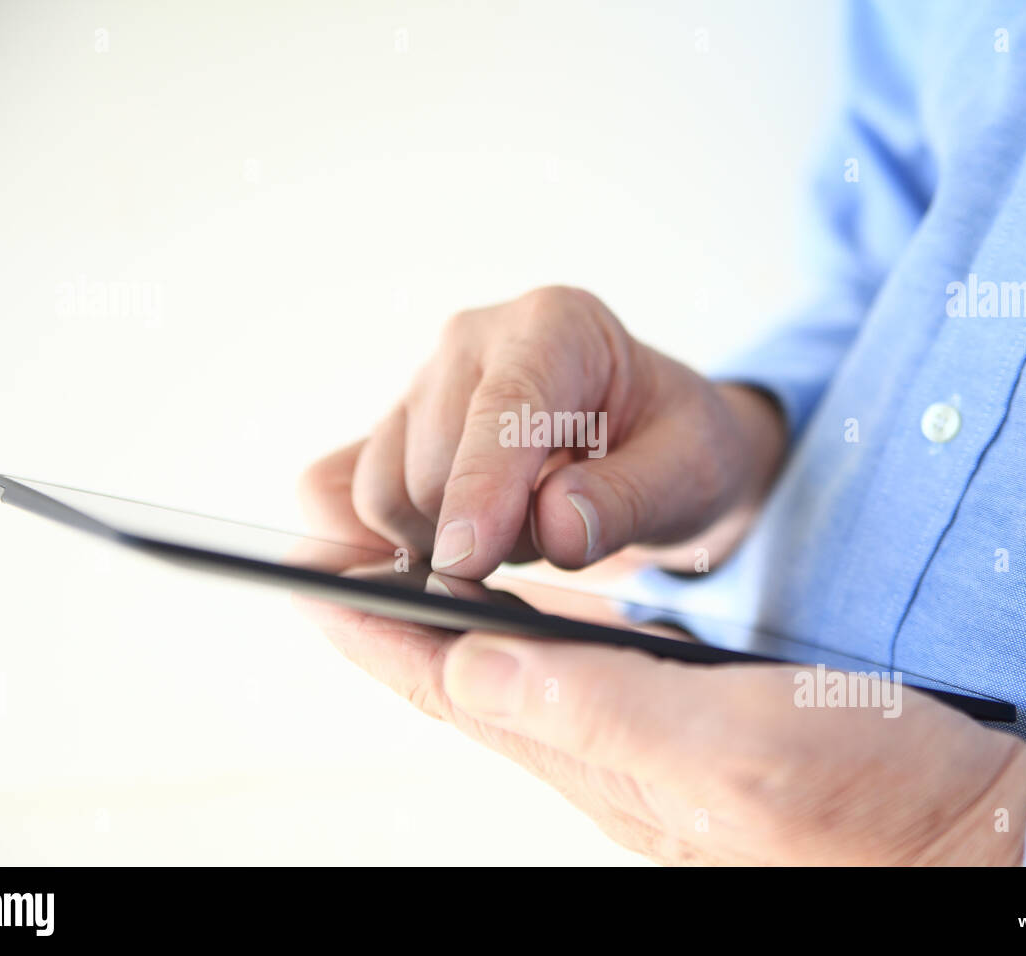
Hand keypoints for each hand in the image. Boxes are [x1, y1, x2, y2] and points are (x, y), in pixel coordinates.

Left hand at [295, 601, 1025, 864]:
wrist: (965, 833)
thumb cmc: (867, 799)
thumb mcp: (734, 746)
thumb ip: (601, 707)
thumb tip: (473, 665)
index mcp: (596, 752)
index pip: (446, 684)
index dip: (367, 629)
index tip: (302, 574)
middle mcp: (598, 751)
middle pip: (455, 680)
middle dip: (381, 621)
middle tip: (325, 558)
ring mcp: (634, 743)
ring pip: (503, 676)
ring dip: (437, 624)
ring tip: (392, 571)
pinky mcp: (677, 727)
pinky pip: (567, 674)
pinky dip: (518, 631)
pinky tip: (516, 610)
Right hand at [300, 285, 786, 577]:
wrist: (646, 439)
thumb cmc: (672, 446)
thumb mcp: (691, 472)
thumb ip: (630, 498)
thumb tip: (555, 527)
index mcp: (556, 327)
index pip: (502, 408)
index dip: (480, 487)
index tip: (468, 558)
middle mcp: (473, 343)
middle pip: (429, 469)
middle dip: (485, 537)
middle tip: (553, 537)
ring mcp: (420, 386)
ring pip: (380, 493)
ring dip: (442, 543)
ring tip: (514, 531)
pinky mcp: (387, 431)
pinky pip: (334, 493)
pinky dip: (374, 539)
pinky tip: (437, 548)